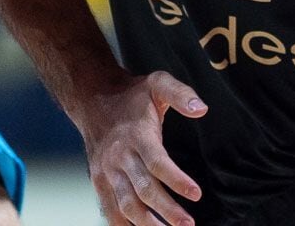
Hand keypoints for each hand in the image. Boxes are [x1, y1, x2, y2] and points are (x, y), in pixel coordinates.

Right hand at [76, 72, 208, 225]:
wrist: (92, 98)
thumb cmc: (132, 95)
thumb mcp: (157, 83)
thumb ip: (180, 94)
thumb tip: (202, 109)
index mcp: (137, 135)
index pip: (157, 162)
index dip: (177, 180)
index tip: (196, 194)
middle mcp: (120, 156)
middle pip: (144, 190)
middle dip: (167, 210)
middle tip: (188, 224)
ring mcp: (107, 171)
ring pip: (126, 204)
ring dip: (147, 223)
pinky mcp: (99, 180)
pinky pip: (109, 208)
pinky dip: (122, 224)